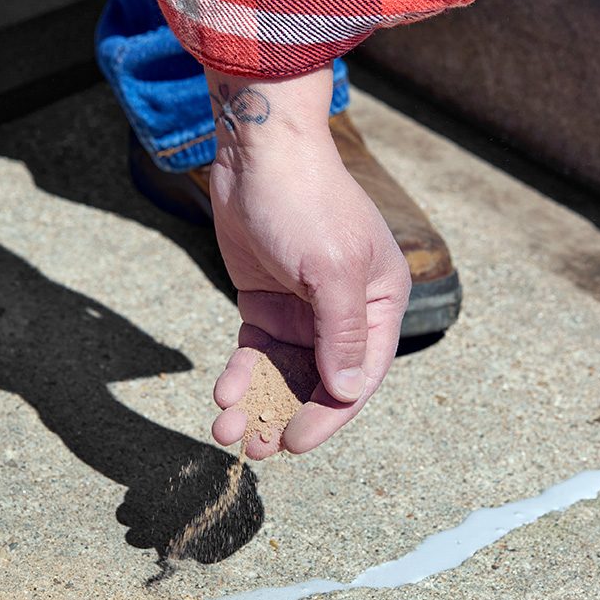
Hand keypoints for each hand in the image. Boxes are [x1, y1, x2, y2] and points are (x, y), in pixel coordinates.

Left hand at [205, 68, 410, 458]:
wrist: (258, 151)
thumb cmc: (306, 201)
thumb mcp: (330, 267)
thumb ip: (340, 333)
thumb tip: (347, 393)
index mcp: (377, 304)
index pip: (357, 377)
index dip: (327, 416)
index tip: (293, 444)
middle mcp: (344, 313)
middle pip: (316, 382)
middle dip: (284, 415)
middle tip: (253, 448)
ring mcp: (304, 309)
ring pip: (281, 372)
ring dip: (256, 402)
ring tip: (226, 429)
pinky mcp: (267, 302)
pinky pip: (255, 352)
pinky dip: (239, 374)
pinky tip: (222, 392)